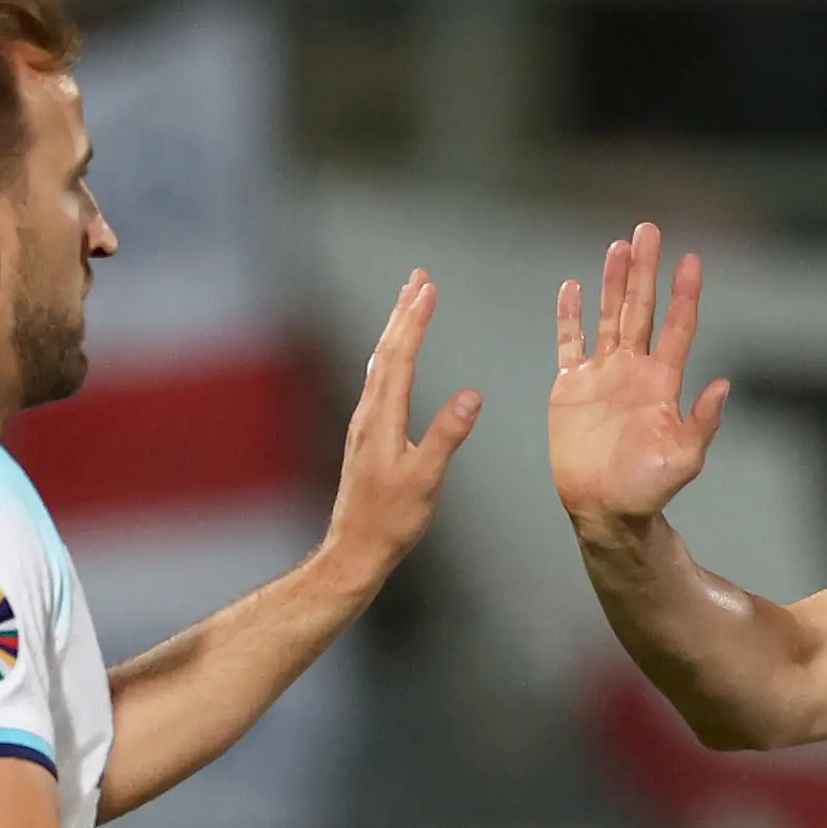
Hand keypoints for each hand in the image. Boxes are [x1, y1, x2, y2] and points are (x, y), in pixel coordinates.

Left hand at [320, 269, 482, 586]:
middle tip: (418, 277)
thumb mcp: (425, 479)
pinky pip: (380, 382)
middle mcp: (368, 414)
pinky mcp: (367, 437)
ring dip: (396, 330)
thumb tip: (472, 395)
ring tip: (409, 305)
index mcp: (382, 419)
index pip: (401, 357)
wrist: (354, 550)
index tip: (428, 288)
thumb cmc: (389, 520)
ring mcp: (365, 425)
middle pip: (387, 352)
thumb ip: (447, 435)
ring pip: (381, 364)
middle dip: (404, 312)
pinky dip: (392, 357)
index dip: (415, 320)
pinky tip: (395, 360)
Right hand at [548, 221, 730, 533]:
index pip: (678, 327)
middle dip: (645, 270)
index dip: (685, 294)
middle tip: (649, 230)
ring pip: (608, 316)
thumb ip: (702, 422)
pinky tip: (572, 288)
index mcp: (662, 381)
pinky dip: (569, 316)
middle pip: (641, 308)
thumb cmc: (648, 488)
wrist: (605, 508)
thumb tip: (722, 386)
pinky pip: (569, 343)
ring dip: (612, 281)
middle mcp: (634, 369)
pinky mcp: (571, 387)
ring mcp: (602, 374)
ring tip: (618, 246)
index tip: (691, 260)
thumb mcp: (684, 459)